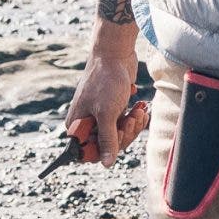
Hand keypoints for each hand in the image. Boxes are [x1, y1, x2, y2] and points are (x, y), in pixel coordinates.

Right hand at [64, 25, 140, 168]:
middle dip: (124, 134)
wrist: (116, 53)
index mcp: (77, 125)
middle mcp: (87, 122)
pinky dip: (136, 118)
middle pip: (107, 146)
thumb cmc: (106, 81)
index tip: (118, 137)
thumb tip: (106, 164)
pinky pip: (126, 124)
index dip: (104, 151)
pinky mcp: (115, 109)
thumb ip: (107, 140)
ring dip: (133, 126)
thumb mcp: (106, 113)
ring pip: (120, 136)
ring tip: (139, 111)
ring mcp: (101, 116)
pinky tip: (142, 108)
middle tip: (131, 119)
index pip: (88, 152)